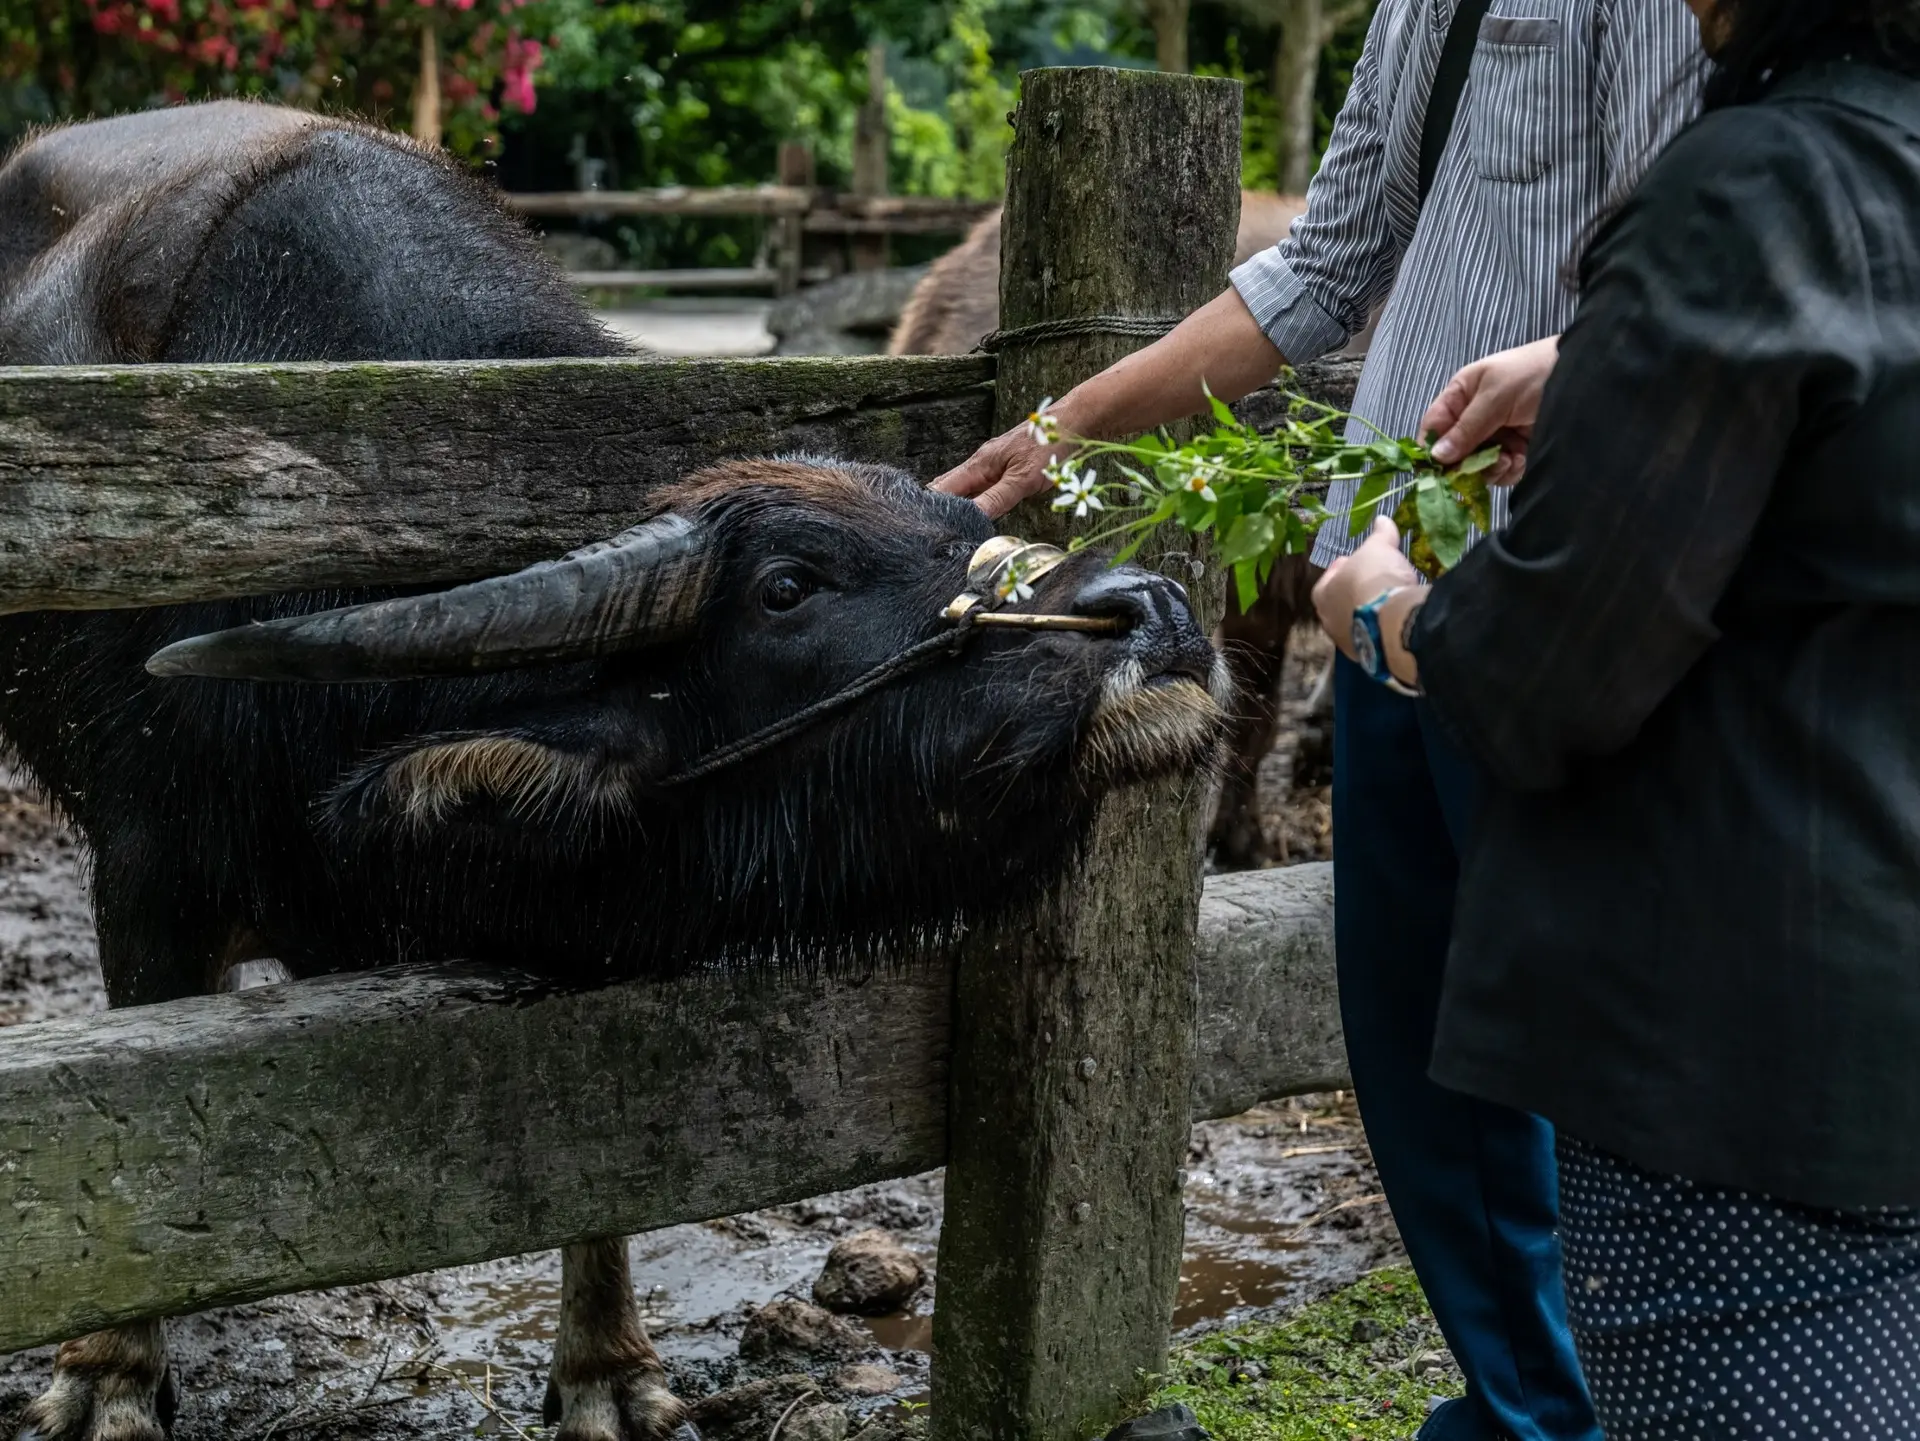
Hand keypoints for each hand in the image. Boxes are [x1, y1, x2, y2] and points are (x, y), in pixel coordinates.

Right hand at [929, 419, 1067, 519]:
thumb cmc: (1049, 446)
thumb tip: (971, 518)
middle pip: (948, 489)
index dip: (931, 508)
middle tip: (931, 536)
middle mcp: (980, 464)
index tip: (925, 529)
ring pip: (965, 490)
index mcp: (979, 465)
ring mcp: (991, 466)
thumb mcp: (1023, 479)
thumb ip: (996, 499)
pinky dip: (973, 503)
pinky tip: (973, 517)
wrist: (1072, 422)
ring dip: (955, 508)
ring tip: (946, 531)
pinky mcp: (1004, 470)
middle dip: (938, 510)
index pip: (942, 488)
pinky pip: (981, 489)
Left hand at [1314, 517, 1421, 664]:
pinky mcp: (1367, 658)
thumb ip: (1379, 535)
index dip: (1342, 569)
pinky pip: (1372, 640)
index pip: (1327, 581)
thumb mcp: (1379, 548)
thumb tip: (1382, 519)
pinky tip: (1394, 622)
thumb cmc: (1374, 579)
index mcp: (1322, 594)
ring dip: (1367, 614)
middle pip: (1339, 605)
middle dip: (1353, 594)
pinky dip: (1380, 630)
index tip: (1355, 563)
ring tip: (1386, 602)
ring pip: (1355, 625)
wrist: (1392, 622)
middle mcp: (1329, 622)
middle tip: (1372, 583)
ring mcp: (1347, 643)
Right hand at [1419, 335, 1559, 483]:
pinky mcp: (1517, 452)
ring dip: (1488, 469)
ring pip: (1475, 467)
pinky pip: (1500, 472)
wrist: (1586, 377)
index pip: (1433, 428)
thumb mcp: (1495, 395)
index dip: (1431, 449)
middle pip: (1453, 454)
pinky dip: (1508, 470)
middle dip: (1464, 464)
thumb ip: (1466, 427)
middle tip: (1479, 465)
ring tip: (1507, 457)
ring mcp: (1496, 437)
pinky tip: (1520, 458)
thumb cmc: (1534, 374)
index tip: (1436, 470)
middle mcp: (1475, 419)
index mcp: (1461, 396)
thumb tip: (1436, 456)